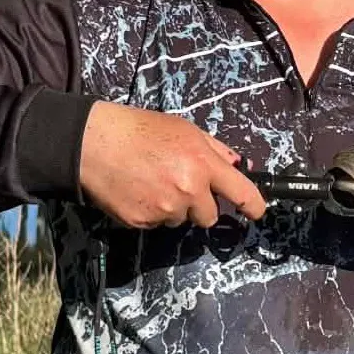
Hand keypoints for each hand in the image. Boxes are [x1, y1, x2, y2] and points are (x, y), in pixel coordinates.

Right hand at [78, 102, 267, 229]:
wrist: (96, 143)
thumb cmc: (141, 130)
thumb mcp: (185, 130)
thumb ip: (215, 149)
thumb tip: (236, 164)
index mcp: (203, 165)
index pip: (241, 193)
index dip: (254, 206)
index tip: (257, 212)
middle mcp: (188, 190)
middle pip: (209, 217)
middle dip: (200, 206)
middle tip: (181, 186)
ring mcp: (164, 209)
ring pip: (180, 220)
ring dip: (173, 208)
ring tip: (153, 182)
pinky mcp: (142, 222)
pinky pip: (156, 224)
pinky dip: (151, 212)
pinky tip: (138, 191)